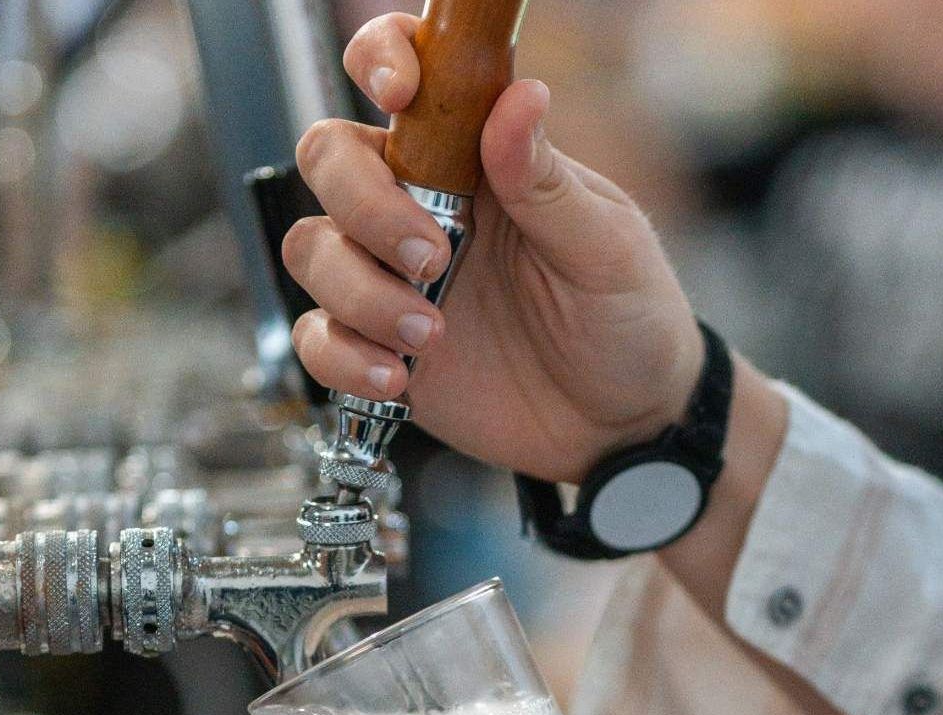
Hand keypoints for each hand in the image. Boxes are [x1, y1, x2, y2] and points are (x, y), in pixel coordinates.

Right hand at [285, 13, 704, 482]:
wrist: (624, 426)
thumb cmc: (629, 323)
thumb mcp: (607, 250)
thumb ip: (548, 183)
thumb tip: (520, 97)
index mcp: (478, 164)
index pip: (406, 81)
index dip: (382, 61)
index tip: (399, 95)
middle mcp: (422, 210)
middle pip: (331, 160)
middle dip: (364, 204)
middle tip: (431, 258)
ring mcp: (395, 282)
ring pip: (313, 251)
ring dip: (359, 292)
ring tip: (428, 336)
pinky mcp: (381, 349)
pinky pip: (319, 340)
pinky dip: (343, 358)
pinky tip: (398, 378)